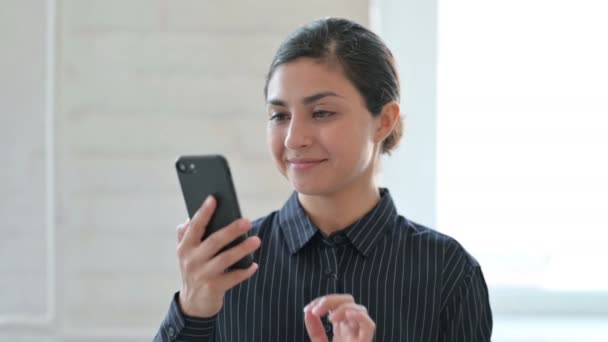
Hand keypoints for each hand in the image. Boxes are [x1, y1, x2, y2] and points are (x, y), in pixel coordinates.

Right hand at [176, 195, 260, 317]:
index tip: (213, 198)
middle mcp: (192, 260)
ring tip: (256, 240)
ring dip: (242, 249)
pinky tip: (254, 265)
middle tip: (247, 221)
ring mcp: (202, 275)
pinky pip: (232, 278)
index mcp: (185, 247)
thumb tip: (188, 218)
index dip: (203, 212)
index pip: (195, 227)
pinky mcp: (213, 288)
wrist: (192, 304)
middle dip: (231, 230)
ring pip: (225, 259)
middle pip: (214, 242)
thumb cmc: (193, 270)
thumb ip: (185, 235)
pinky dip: (244, 272)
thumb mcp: (185, 253)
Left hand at [304, 294, 374, 341]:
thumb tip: (307, 311)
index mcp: (342, 328)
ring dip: (342, 307)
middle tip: (316, 311)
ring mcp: (359, 334)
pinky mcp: (364, 341)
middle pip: (348, 301)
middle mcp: (352, 328)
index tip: (307, 309)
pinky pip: (369, 325)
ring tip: (329, 318)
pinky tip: (347, 315)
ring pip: (360, 308)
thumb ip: (315, 329)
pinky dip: (359, 316)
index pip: (336, 303)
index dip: (321, 301)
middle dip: (331, 300)